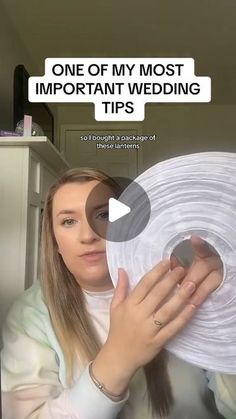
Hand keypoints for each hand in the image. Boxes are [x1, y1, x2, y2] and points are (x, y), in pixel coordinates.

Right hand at [92, 236, 222, 394]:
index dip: (156, 272)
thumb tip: (122, 269)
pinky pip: (173, 327)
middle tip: (182, 269)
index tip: (167, 262)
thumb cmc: (118, 329)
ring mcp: (150, 328)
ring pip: (168, 310)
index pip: (144, 284)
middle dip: (171, 280)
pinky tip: (192, 306)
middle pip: (158, 294)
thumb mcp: (114, 307)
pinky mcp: (159, 341)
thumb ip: (120, 288)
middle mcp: (139, 315)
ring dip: (180, 296)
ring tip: (191, 284)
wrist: (119, 357)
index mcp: (129, 305)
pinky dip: (184, 317)